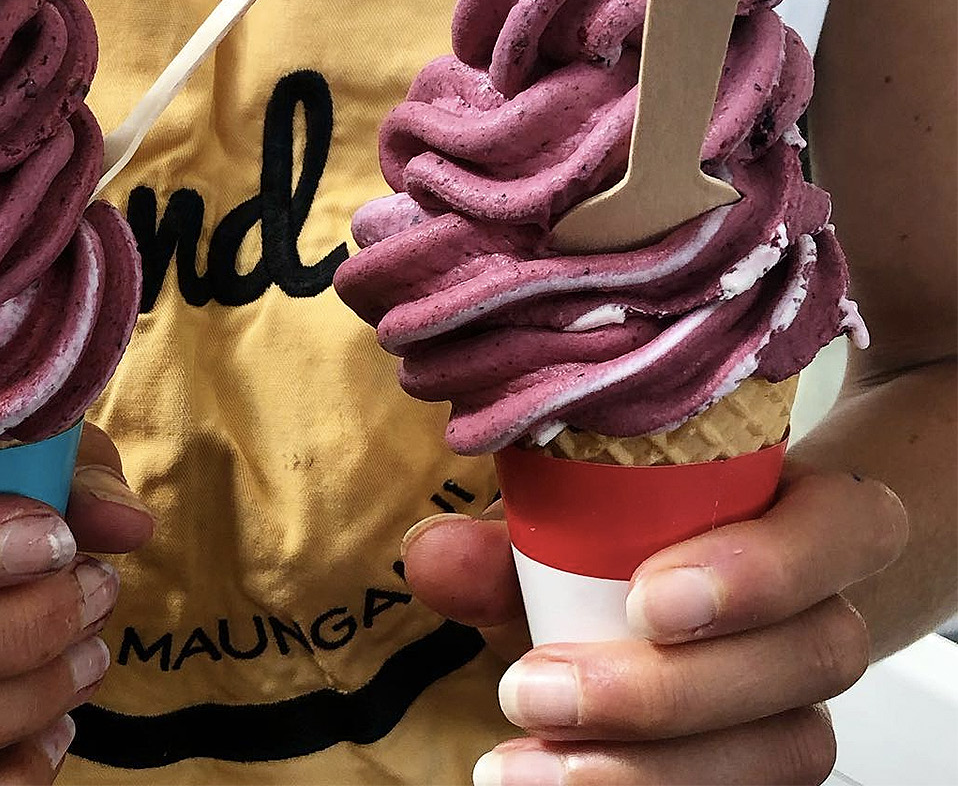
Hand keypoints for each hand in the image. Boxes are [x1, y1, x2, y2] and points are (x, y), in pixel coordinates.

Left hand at [400, 461, 906, 784]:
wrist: (684, 594)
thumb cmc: (633, 544)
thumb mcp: (571, 529)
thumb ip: (504, 543)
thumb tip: (431, 557)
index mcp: (805, 515)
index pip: (846, 526)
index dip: (764, 569)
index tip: (648, 600)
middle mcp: (825, 611)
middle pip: (811, 656)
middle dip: (667, 689)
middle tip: (538, 693)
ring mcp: (808, 700)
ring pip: (790, 750)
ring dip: (649, 769)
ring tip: (528, 764)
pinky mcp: (773, 761)